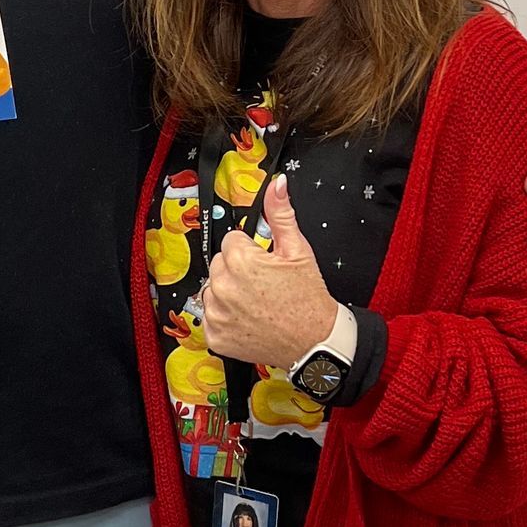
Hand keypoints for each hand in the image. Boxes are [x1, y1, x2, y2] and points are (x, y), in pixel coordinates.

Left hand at [203, 176, 336, 365]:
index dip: (250, 251)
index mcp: (240, 261)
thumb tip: (277, 185)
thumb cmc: (308, 299)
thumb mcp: (298, 250)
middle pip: (219, 264)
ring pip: (213, 289)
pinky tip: (247, 319)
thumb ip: (281, 214)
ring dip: (228, 293)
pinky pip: (211, 317)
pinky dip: (225, 318)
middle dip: (237, 270)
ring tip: (255, 302)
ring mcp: (217, 314)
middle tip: (262, 284)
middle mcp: (224, 287)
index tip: (263, 264)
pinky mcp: (216, 336)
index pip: (231, 241)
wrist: (315, 341)